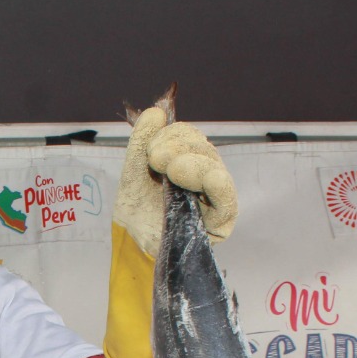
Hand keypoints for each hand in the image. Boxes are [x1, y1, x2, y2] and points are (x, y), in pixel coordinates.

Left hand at [113, 107, 237, 258]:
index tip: (151, 148)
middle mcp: (205, 177)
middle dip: (180, 148)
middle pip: (204, 150)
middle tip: (156, 158)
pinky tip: (212, 178)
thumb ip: (142, 142)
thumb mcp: (134, 172)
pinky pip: (227, 201)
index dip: (173, 135)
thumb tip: (156, 112)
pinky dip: (220, 187)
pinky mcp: (220, 222)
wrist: (130, 245)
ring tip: (171, 171)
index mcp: (188, 161)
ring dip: (193, 164)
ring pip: (214, 170)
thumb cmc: (136, 210)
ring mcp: (215, 198)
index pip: (191, 138)